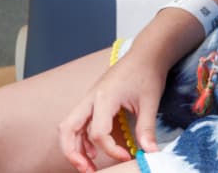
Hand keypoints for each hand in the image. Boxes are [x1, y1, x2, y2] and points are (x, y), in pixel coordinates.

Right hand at [56, 48, 165, 172]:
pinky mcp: (92, 101)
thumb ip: (146, 129)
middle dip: (72, 151)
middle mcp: (90, 98)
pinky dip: (80, 138)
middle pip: (68, 128)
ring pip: (69, 126)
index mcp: (103, 97)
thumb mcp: (150, 102)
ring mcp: (89, 99)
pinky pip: (78, 122)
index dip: (111, 150)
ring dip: (73, 147)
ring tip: (86, 166)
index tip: (128, 156)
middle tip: (86, 170)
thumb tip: (150, 153)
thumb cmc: (146, 74)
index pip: (98, 132)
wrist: (144, 55)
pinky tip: (91, 152)